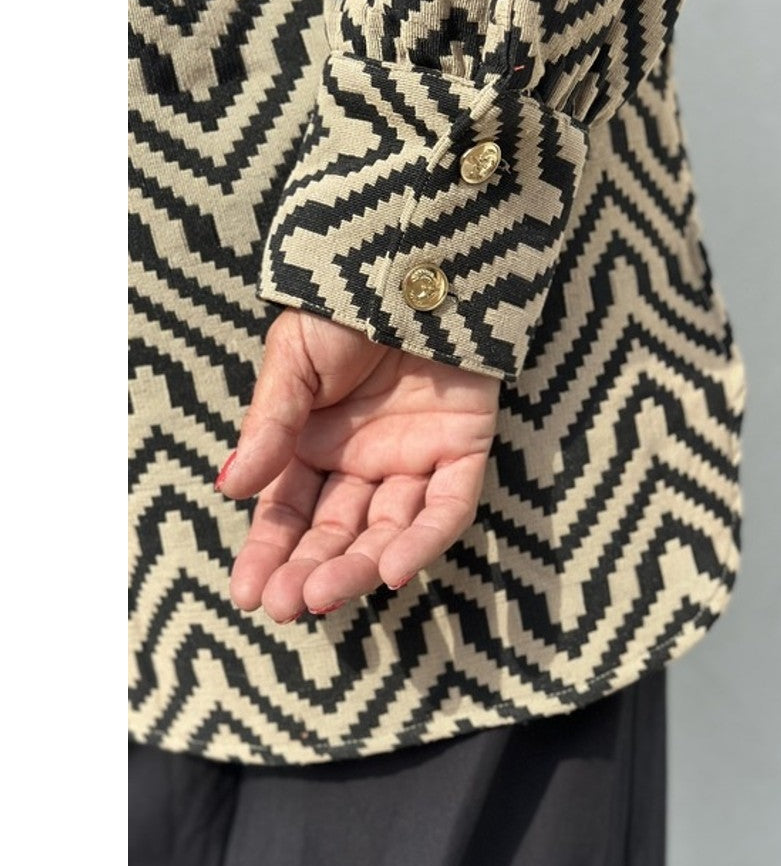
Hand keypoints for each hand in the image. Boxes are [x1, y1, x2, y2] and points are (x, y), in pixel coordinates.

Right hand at [217, 309, 499, 622]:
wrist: (415, 260)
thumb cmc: (345, 303)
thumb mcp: (293, 361)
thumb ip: (271, 423)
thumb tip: (232, 486)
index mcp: (316, 441)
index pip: (290, 510)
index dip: (269, 551)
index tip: (248, 594)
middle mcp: (364, 458)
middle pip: (338, 529)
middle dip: (311, 567)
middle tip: (286, 604)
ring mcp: (414, 457)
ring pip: (389, 528)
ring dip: (359, 565)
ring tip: (323, 594)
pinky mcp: (463, 449)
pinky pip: (448, 506)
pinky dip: (424, 539)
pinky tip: (393, 570)